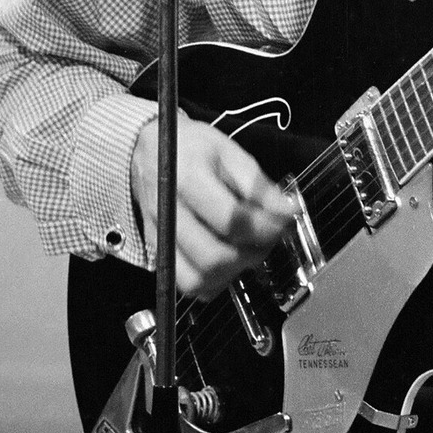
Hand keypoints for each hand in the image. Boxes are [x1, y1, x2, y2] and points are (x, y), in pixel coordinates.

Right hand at [130, 115, 294, 298]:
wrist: (146, 151)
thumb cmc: (190, 148)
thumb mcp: (228, 151)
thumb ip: (257, 184)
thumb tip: (287, 211)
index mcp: (187, 179)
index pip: (230, 219)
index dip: (265, 227)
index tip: (285, 221)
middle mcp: (168, 214)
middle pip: (213, 256)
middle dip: (253, 253)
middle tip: (269, 238)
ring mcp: (160, 238)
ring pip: (198, 280)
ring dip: (234, 272)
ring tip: (249, 249)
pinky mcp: (159, 254)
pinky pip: (187, 285)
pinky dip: (213, 282)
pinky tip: (227, 260)